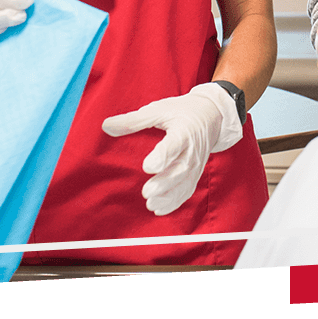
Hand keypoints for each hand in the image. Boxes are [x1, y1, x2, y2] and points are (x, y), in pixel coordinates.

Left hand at [101, 83, 243, 215]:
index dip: (163, 156)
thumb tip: (106, 126)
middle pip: (181, 170)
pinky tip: (159, 208)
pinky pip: (187, 190)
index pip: (175, 145)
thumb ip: (133, 120)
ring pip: (185, 184)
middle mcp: (192, 150)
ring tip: (150, 204)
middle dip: (165, 183)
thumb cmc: (182, 111)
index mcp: (184, 130)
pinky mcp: (195, 173)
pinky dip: (175, 202)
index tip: (147, 166)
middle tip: (146, 191)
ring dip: (169, 197)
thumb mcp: (158, 110)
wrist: (211, 116)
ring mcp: (196, 164)